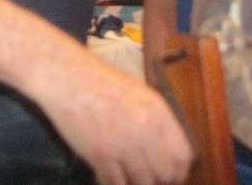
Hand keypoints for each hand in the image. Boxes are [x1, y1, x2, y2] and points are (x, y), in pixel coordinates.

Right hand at [37, 54, 192, 184]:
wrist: (68, 78)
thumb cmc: (101, 82)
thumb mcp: (139, 94)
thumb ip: (156, 121)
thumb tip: (167, 150)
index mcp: (158, 112)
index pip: (183, 155)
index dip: (179, 171)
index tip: (172, 176)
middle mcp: (145, 130)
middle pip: (166, 174)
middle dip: (159, 180)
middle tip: (150, 179)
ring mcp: (123, 144)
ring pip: (143, 183)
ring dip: (138, 183)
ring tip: (131, 177)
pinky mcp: (101, 156)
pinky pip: (117, 183)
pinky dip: (116, 183)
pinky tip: (112, 176)